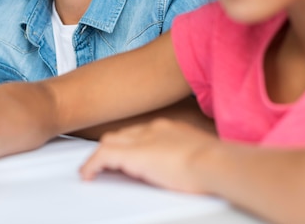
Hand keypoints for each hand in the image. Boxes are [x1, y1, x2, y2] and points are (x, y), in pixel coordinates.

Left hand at [79, 118, 217, 193]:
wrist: (215, 162)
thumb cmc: (217, 163)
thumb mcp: (203, 155)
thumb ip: (192, 157)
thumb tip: (196, 167)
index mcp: (169, 128)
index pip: (141, 132)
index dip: (131, 144)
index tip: (128, 155)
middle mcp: (153, 129)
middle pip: (123, 134)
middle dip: (112, 147)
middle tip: (103, 163)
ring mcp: (142, 140)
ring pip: (109, 142)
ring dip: (99, 156)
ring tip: (91, 171)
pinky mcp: (132, 155)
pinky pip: (102, 157)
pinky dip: (92, 165)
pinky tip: (87, 176)